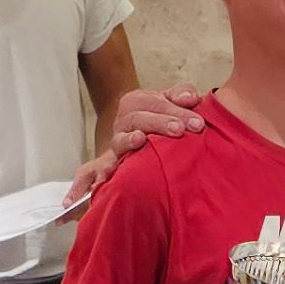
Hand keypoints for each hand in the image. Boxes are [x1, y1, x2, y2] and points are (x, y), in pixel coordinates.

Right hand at [61, 83, 203, 209]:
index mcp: (137, 102)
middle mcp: (123, 121)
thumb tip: (190, 99)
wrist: (147, 135)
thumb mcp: (175, 101)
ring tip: (140, 140)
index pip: (155, 103)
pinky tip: (90, 188)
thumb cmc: (166, 116)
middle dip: (160, 123)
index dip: (177, 111)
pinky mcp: (109, 165)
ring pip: (118, 141)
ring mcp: (116, 143)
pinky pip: (94, 172)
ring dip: (129, 141)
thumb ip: (182, 95)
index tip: (197, 123)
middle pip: (138, 119)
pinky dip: (87, 182)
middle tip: (179, 130)